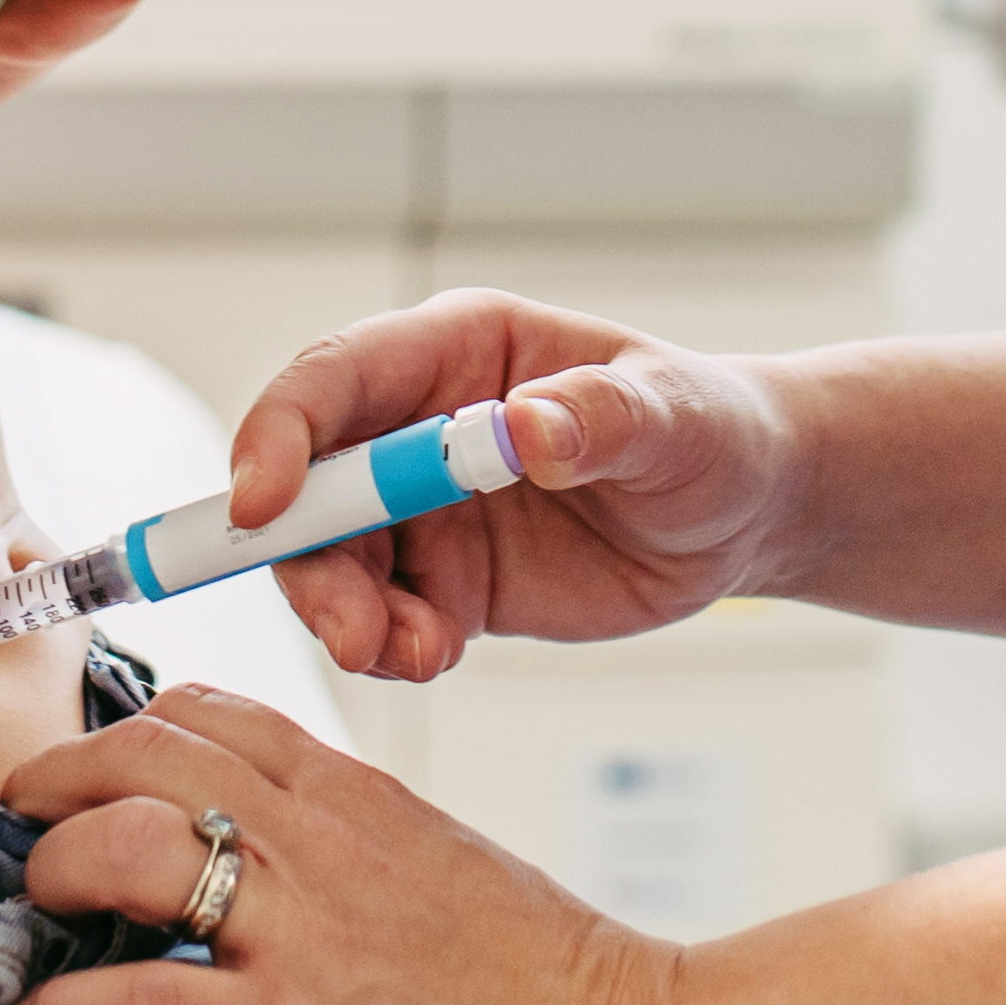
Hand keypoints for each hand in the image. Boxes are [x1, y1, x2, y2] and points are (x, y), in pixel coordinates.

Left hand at [5, 685, 684, 1004]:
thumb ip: (355, 848)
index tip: (76, 778)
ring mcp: (304, 931)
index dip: (118, 732)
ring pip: (125, 845)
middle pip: (141, 751)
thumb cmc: (550, 985)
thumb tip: (276, 861)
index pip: (207, 710)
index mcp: (357, 793)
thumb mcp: (443, 870)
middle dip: (55, 781)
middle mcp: (319, 839)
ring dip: (54, 875)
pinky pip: (144, 999)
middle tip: (22, 830)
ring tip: (36, 916)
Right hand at [229, 292, 805, 681]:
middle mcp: (419, 425)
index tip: (261, 504)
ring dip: (345, 616)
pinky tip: (437, 654)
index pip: (336, 377)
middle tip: (349, 629)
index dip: (281, 434)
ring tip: (415, 652)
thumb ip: (602, 417)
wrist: (744, 512)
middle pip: (308, 483)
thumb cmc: (710, 429)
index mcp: (458, 349)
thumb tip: (527, 426)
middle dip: (303, 557)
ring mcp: (425, 508)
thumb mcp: (675, 416)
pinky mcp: (447, 581)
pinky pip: (383, 619)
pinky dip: (389, 648)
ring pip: (331, 563)